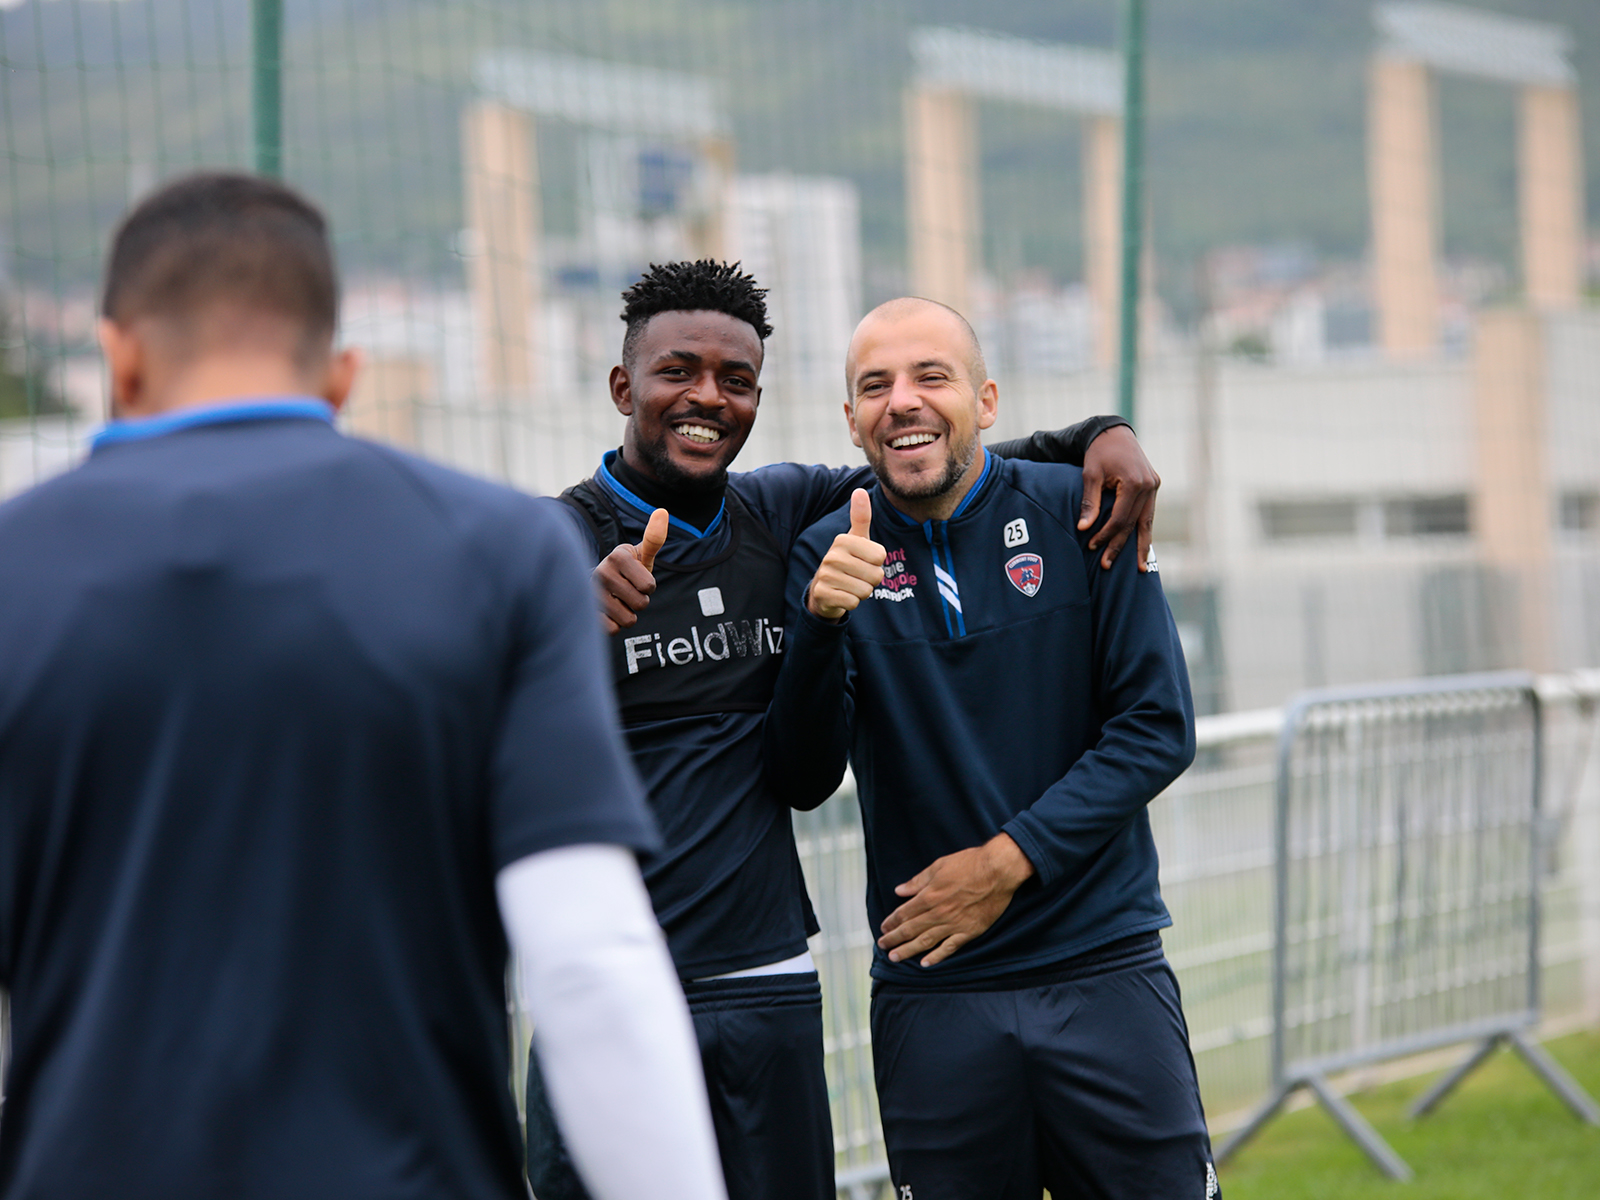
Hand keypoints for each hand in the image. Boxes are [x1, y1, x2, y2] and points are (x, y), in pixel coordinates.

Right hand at [594, 508, 668, 633]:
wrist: (595, 586)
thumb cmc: (625, 572)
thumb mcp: (640, 556)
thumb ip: (654, 539)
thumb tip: (662, 511)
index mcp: (617, 556)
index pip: (649, 586)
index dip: (648, 586)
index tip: (636, 578)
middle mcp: (601, 572)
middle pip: (641, 604)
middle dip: (639, 602)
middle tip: (626, 592)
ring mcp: (591, 593)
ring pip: (628, 620)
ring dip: (627, 615)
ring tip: (616, 601)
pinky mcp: (585, 613)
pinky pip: (613, 630)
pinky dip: (614, 625)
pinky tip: (606, 612)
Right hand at [806, 489, 884, 621]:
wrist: (824, 589)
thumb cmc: (847, 561)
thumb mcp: (856, 539)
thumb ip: (860, 517)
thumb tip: (860, 491)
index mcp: (842, 540)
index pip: (880, 556)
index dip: (877, 562)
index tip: (863, 561)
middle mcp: (832, 556)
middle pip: (875, 575)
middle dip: (871, 580)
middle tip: (857, 576)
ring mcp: (825, 576)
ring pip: (865, 590)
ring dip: (862, 592)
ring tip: (850, 585)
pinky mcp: (823, 595)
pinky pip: (853, 602)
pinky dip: (852, 602)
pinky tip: (842, 595)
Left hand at [878, 834, 1035, 966]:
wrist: (998, 871)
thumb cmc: (969, 864)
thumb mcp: (939, 866)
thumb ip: (918, 881)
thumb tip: (900, 890)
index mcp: (930, 896)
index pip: (904, 913)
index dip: (892, 921)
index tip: (884, 928)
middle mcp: (939, 913)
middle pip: (911, 929)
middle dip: (894, 938)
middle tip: (883, 945)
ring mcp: (954, 924)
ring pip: (926, 941)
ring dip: (908, 950)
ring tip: (895, 957)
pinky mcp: (969, 931)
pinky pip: (949, 947)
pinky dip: (936, 957)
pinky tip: (925, 963)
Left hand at [1079, 424, 1159, 570]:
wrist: (1114, 433)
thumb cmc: (1098, 453)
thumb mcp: (1090, 475)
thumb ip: (1089, 502)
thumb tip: (1083, 528)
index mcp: (1134, 482)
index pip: (1120, 518)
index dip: (1106, 534)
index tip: (1092, 545)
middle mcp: (1149, 486)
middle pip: (1134, 523)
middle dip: (1120, 545)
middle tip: (1107, 565)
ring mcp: (1154, 486)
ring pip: (1147, 521)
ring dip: (1140, 544)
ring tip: (1138, 567)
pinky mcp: (1153, 486)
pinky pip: (1148, 513)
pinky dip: (1143, 529)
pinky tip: (1141, 546)